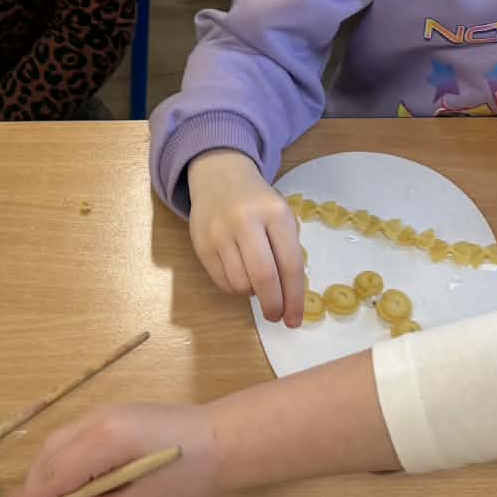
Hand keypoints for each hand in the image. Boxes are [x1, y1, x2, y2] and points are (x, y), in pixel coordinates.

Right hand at [1, 403, 222, 496]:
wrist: (224, 441)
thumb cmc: (185, 480)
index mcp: (103, 440)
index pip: (52, 473)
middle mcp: (97, 418)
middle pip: (49, 454)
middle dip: (34, 486)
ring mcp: (105, 411)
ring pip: (59, 442)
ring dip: (48, 473)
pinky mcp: (114, 413)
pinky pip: (75, 437)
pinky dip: (65, 461)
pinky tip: (75, 483)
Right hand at [186, 150, 304, 323]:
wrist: (220, 177)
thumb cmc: (259, 203)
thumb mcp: (281, 217)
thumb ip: (287, 252)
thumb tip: (289, 298)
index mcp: (276, 213)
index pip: (290, 264)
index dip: (295, 298)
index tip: (295, 319)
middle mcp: (246, 221)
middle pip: (264, 277)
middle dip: (273, 304)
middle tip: (276, 316)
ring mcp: (220, 232)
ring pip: (240, 283)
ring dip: (253, 293)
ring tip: (257, 283)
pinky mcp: (201, 244)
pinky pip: (222, 281)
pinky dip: (235, 287)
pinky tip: (240, 275)